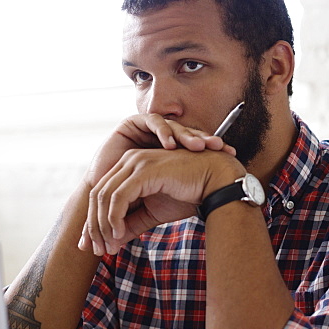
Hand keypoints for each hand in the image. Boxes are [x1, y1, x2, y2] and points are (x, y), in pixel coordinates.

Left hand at [80, 148, 244, 254]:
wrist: (215, 182)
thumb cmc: (188, 194)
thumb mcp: (153, 214)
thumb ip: (131, 224)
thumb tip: (112, 243)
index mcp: (129, 167)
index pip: (102, 194)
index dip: (95, 222)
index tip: (97, 246)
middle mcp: (129, 160)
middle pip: (97, 194)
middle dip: (94, 226)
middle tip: (97, 251)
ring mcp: (136, 163)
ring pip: (105, 196)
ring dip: (102, 225)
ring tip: (108, 247)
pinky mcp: (144, 170)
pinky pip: (119, 197)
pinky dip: (114, 217)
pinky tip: (118, 234)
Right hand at [86, 114, 234, 187]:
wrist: (98, 195)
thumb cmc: (127, 199)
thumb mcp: (159, 200)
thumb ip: (182, 195)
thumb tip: (212, 208)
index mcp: (169, 152)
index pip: (195, 146)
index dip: (211, 148)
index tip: (231, 154)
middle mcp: (159, 138)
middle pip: (187, 134)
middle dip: (203, 139)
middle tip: (219, 146)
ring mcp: (147, 129)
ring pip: (172, 126)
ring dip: (186, 135)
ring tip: (199, 145)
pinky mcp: (133, 122)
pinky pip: (152, 121)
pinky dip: (162, 132)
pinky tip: (171, 144)